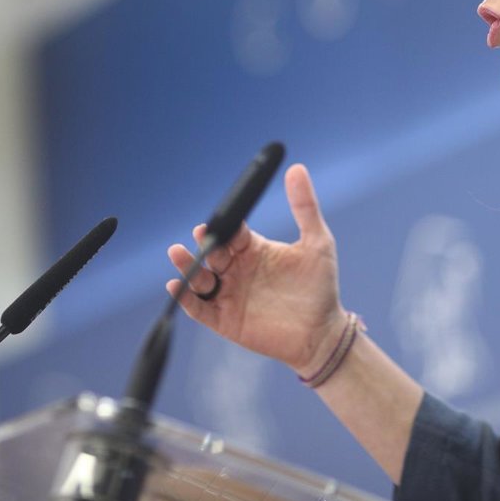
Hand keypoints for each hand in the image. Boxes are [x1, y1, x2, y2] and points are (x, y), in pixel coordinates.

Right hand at [166, 163, 348, 373]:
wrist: (323, 332)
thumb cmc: (320, 287)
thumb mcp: (317, 242)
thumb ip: (304, 207)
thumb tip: (297, 168)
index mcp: (252, 249)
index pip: (231, 232)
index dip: (223, 227)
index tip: (217, 222)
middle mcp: (236, 270)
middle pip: (211, 252)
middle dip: (202, 244)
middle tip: (201, 236)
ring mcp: (228, 295)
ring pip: (199, 278)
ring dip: (187, 266)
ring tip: (177, 253)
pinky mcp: (224, 320)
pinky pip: (199, 309)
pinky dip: (185, 299)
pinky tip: (176, 287)